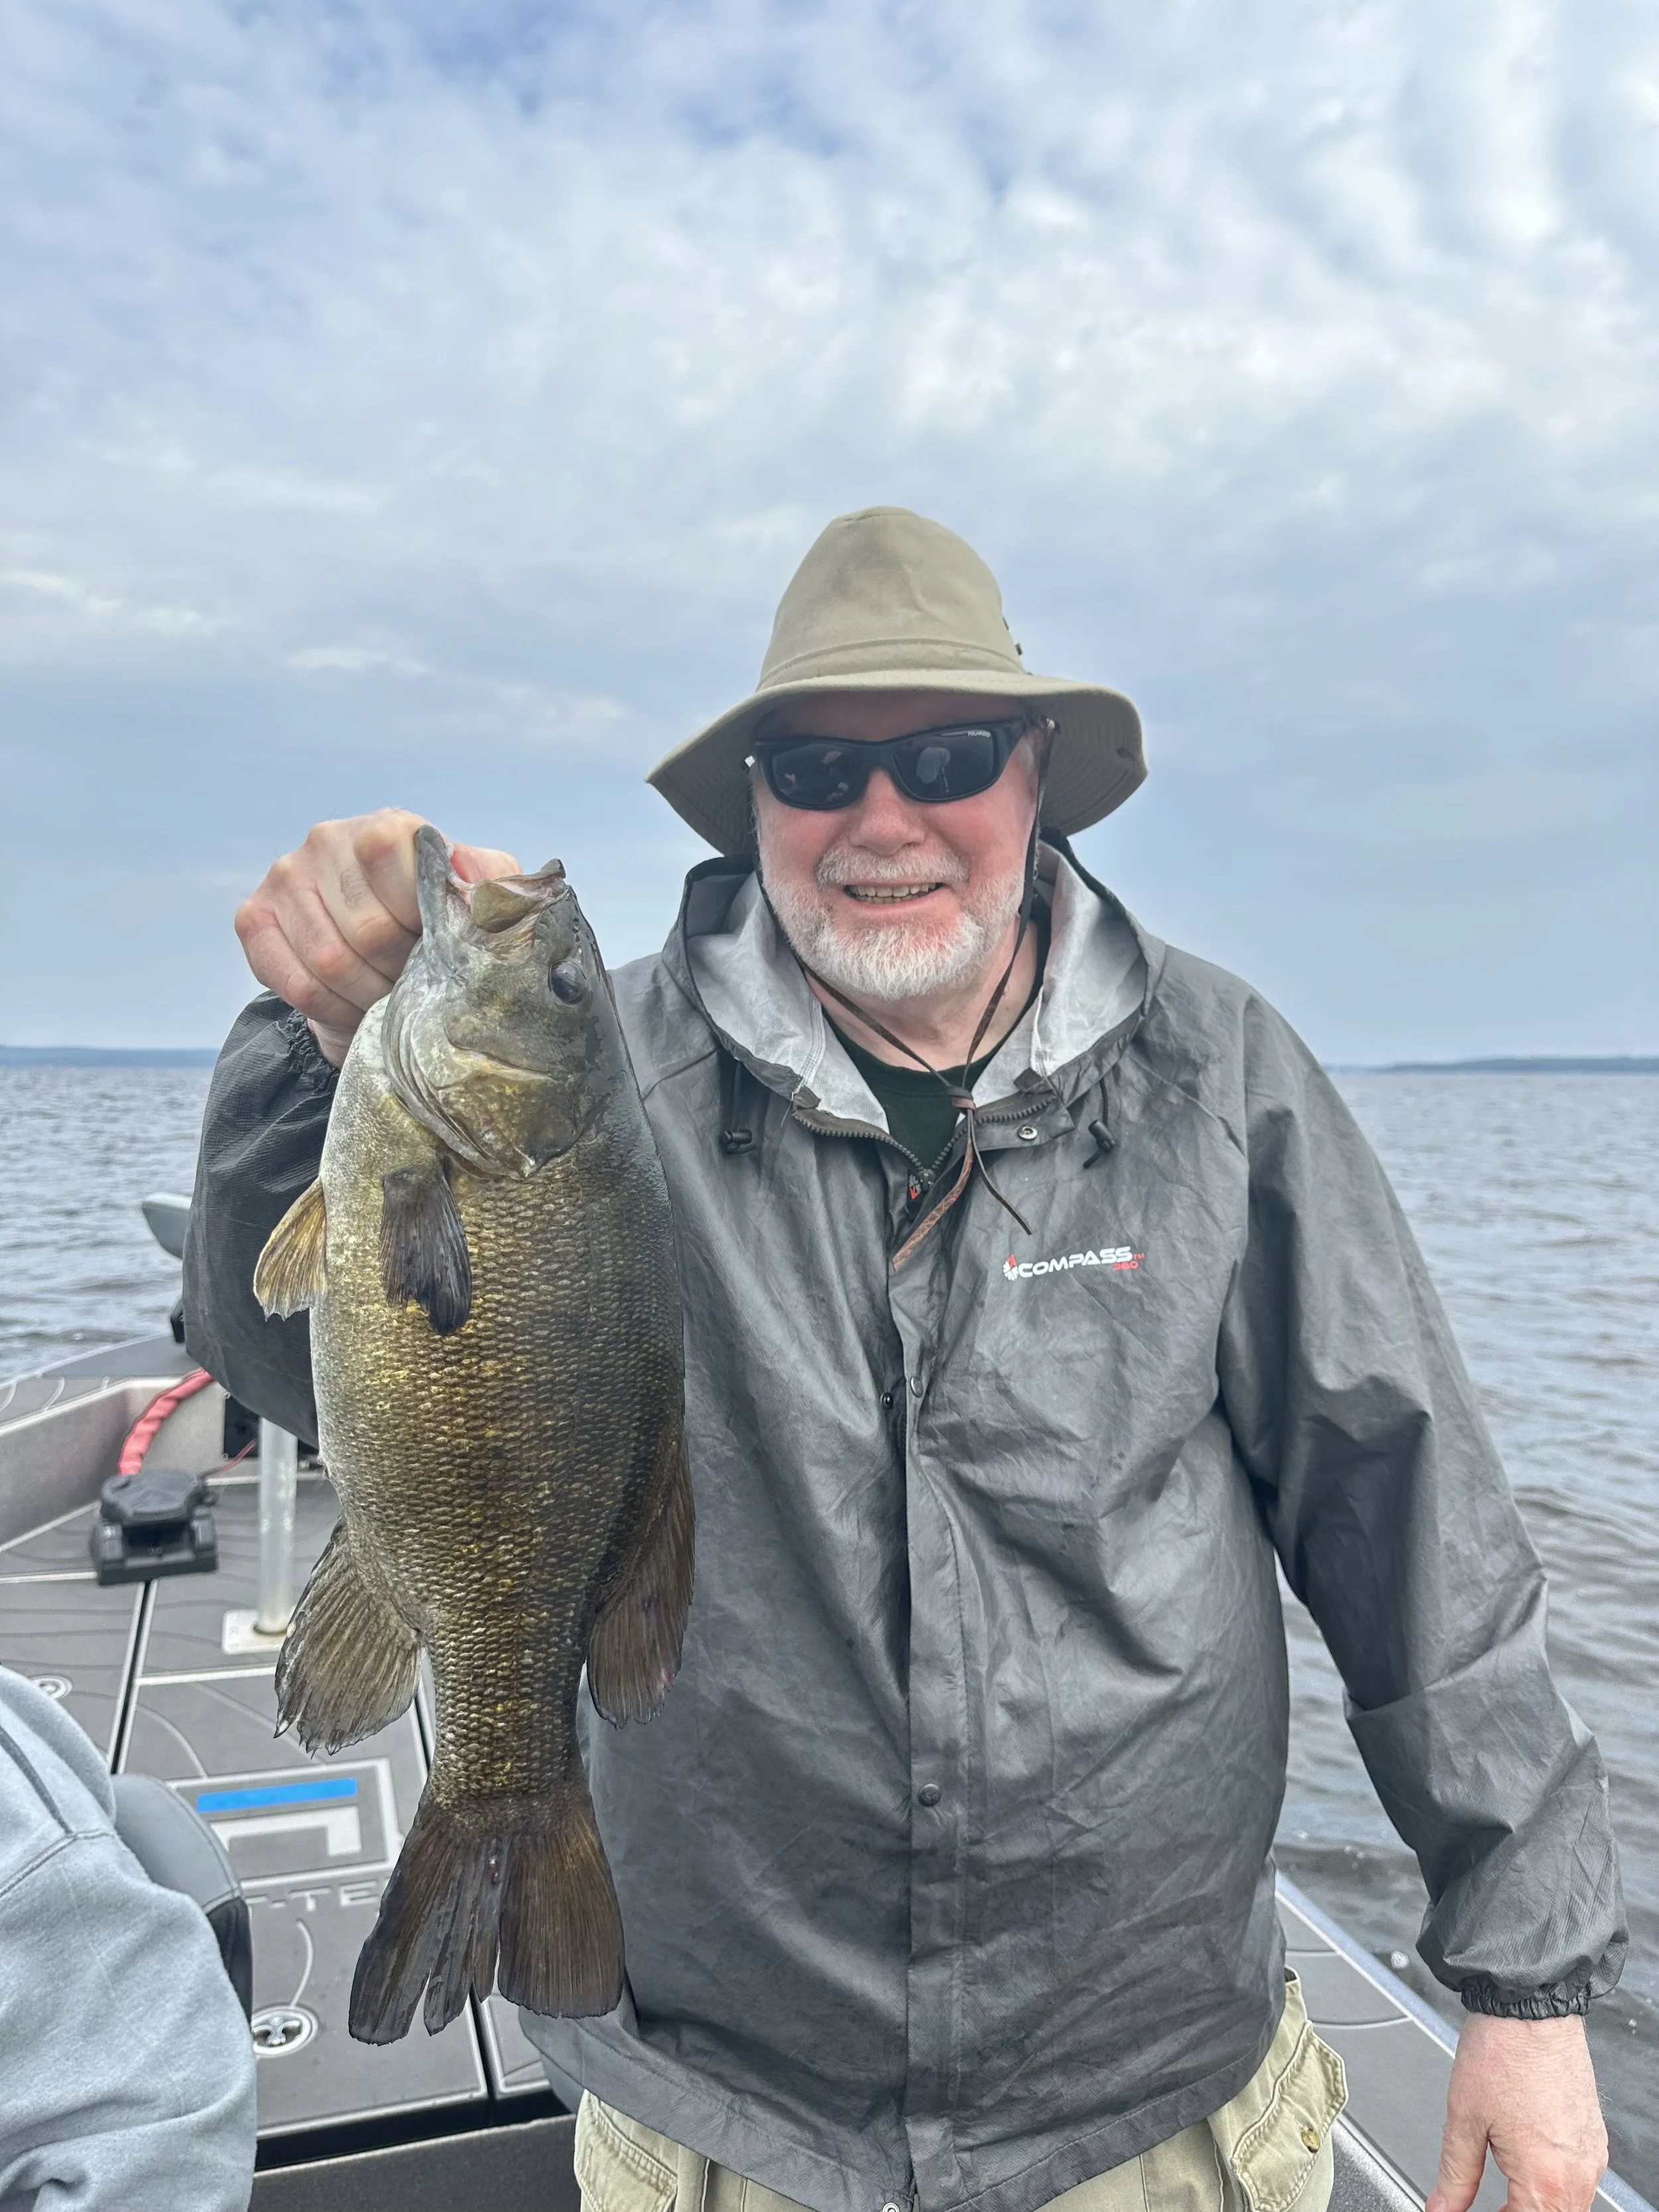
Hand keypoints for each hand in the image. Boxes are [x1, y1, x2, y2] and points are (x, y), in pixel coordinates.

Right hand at [235, 807, 520, 1065]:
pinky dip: (332, 1010)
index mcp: (387, 828)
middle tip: (417, 984)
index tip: (434, 941)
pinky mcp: (254, 918)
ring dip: (369, 998)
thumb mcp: (479, 901)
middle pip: (367, 929)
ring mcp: (285, 877)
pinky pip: (295, 984)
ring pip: (329, 962)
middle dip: (401, 972)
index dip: (417, 917)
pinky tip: (354, 1008)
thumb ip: (488, 883)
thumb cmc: (436, 921)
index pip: (387, 855)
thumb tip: (465, 874)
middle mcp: (328, 840)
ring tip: (390, 999)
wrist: (384, 955)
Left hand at [1427, 2013, 1606, 2211]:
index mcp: (1544, 2178)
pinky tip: (1528, 2168)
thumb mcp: (1463, 2119)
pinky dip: (1555, 2186)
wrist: (1530, 2006)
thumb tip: (1441, 2208)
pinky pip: (1580, 2181)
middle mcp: (1577, 2173)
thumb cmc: (1502, 2052)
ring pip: (1569, 2206)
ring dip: (1537, 2204)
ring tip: (1504, 2194)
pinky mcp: (1594, 2138)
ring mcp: (1591, 2156)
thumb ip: (1455, 2175)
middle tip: (1488, 2203)